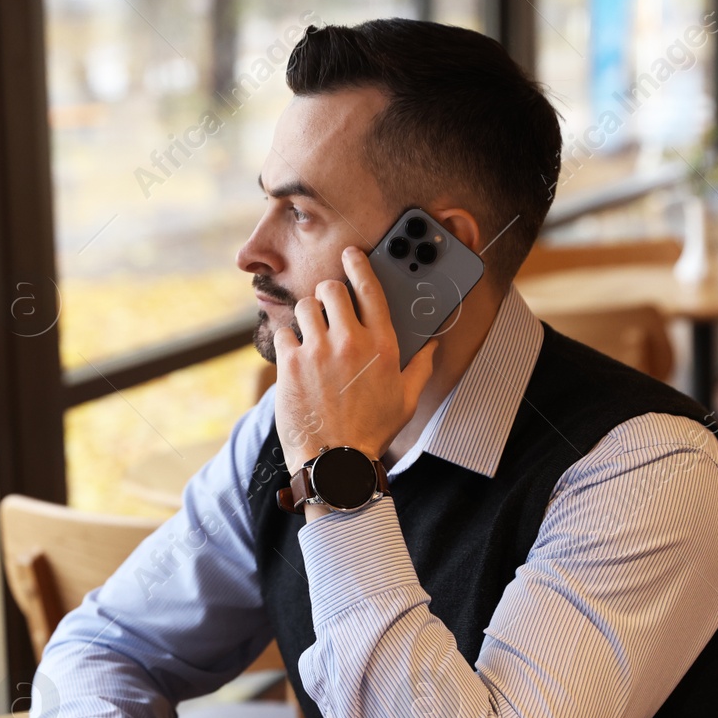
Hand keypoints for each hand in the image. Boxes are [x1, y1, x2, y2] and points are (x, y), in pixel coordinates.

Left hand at [272, 244, 438, 473]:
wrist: (335, 462)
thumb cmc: (372, 432)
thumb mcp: (406, 400)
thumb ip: (421, 367)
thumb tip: (432, 345)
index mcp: (382, 346)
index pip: (370, 288)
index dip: (359, 265)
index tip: (352, 255)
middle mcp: (350, 342)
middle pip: (333, 290)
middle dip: (330, 292)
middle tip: (330, 304)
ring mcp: (317, 351)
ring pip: (306, 307)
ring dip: (309, 314)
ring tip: (312, 331)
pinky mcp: (290, 365)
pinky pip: (285, 333)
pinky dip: (289, 339)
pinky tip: (296, 354)